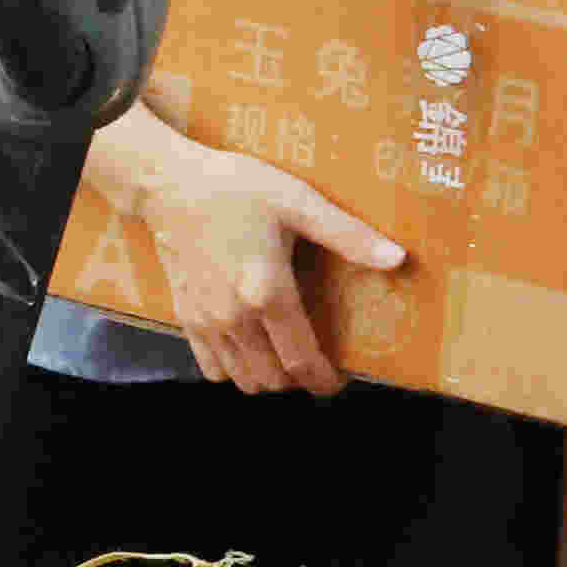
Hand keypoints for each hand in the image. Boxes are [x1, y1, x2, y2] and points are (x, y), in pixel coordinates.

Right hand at [99, 113, 402, 395]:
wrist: (169, 184)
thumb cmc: (236, 188)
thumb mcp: (298, 202)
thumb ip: (348, 236)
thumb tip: (397, 259)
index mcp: (267, 293)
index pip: (301, 360)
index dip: (323, 380)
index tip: (336, 382)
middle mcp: (235, 318)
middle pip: (272, 379)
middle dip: (298, 379)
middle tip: (314, 362)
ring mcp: (206, 322)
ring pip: (242, 379)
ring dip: (266, 376)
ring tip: (283, 354)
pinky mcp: (185, 318)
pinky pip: (211, 368)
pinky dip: (232, 368)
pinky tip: (247, 347)